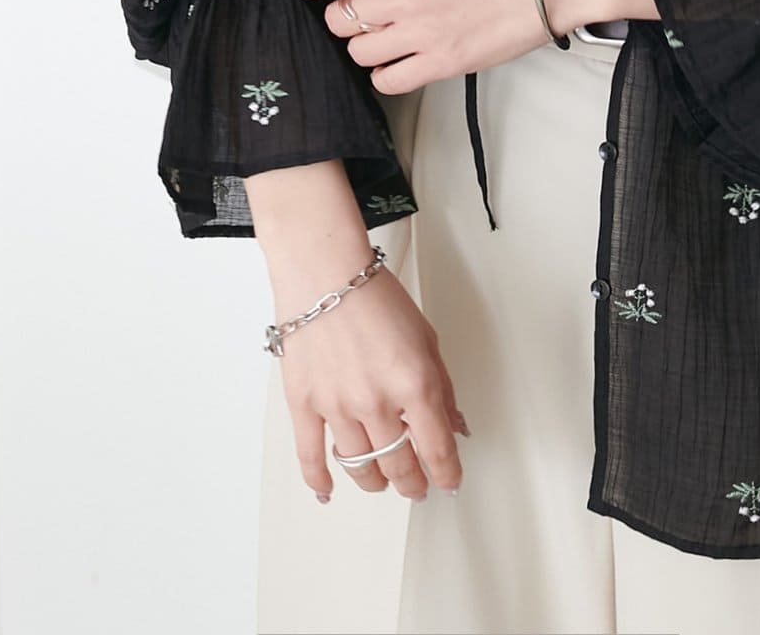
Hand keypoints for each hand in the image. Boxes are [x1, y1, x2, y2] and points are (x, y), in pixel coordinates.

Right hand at [274, 262, 468, 502]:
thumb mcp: (426, 337)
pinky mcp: (305, 404)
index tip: (448, 482)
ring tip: (382, 482)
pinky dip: (320, 479)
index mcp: (415, 384)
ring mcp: (338, 407)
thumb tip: (454, 424)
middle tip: (417, 486)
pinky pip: (311, 456)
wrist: (325, 270)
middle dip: (413, 483)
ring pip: (361, 467)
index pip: (437, 450)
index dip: (446, 474)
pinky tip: (328, 490)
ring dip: (376, 482)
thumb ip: (442, 387)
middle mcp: (378, 402)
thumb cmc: (374, 294)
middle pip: (399, 466)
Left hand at [291, 0, 567, 92]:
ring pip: (357, 52)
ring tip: (389, 37)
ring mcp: (419, 30)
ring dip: (366, 47)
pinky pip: (386, 81)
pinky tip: (400, 61)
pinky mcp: (440, 62)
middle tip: (367, 14)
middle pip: (337, 19)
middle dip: (345, 18)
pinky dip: (385, 74)